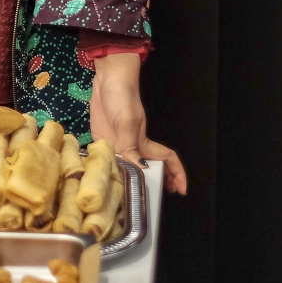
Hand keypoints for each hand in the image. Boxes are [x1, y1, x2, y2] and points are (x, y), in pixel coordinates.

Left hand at [89, 52, 187, 194]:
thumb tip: (136, 169)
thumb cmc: (122, 97)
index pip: (165, 159)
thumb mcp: (127, 121)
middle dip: (152, 184)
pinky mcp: (100, 140)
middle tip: (152, 202)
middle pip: (145, 169)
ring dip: (128, 180)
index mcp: (143, 142)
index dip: (176, 173)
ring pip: (125, 167)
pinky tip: (104, 179)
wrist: (106, 80)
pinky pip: (106, 159)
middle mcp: (130, 146)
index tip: (181, 190)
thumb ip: (130, 146)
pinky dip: (108, 169)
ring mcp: (115, 143)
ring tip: (127, 198)